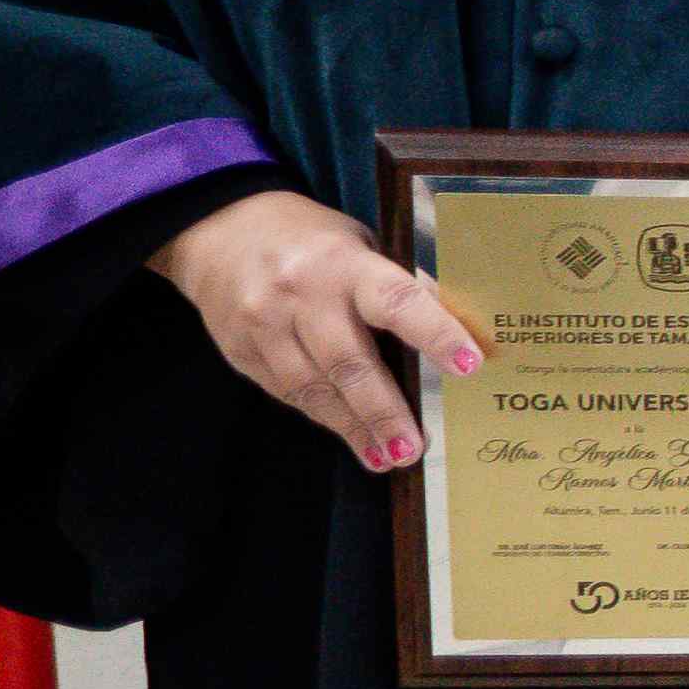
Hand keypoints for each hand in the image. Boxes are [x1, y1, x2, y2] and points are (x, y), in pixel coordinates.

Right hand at [148, 190, 478, 471]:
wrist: (219, 231)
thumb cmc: (311, 240)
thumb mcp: (361, 245)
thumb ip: (396, 286)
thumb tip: (452, 331)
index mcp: (343, 264)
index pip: (396, 302)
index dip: (434, 334)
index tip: (469, 366)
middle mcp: (301, 296)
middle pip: (348, 364)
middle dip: (384, 412)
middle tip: (414, 448)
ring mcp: (264, 326)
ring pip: (313, 389)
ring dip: (352, 428)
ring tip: (385, 457)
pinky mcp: (240, 351)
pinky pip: (287, 392)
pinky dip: (322, 415)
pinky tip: (348, 433)